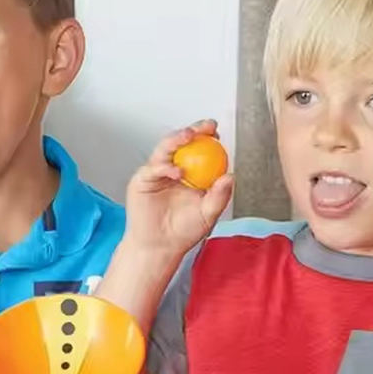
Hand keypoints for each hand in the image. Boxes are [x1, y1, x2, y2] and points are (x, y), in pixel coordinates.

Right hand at [126, 119, 232, 255]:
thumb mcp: (208, 214)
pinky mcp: (142, 180)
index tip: (217, 132)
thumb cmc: (183, 231)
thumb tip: (230, 177)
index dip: (207, 137)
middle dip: (193, 130)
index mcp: (192, 172)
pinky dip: (164, 167)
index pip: (200, 149)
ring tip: (188, 136)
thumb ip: (220, 197)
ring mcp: (157, 172)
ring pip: (164, 149)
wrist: (160, 247)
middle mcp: (173, 168)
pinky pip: (152, 168)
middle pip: (181, 142)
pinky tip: (176, 171)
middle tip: (205, 127)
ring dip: (176, 139)